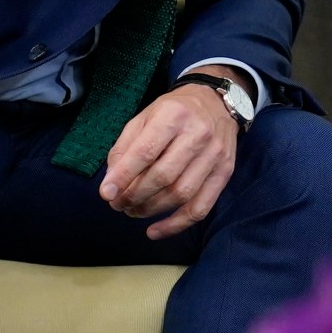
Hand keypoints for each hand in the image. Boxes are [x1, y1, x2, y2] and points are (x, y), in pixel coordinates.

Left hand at [98, 68, 241, 239]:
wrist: (217, 102)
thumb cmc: (174, 111)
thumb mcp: (145, 117)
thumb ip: (126, 147)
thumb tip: (112, 183)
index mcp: (173, 115)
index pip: (145, 152)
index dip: (123, 176)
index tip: (106, 194)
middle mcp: (197, 134)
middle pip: (163, 177)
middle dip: (135, 196)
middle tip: (118, 205)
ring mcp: (214, 155)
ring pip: (181, 194)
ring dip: (151, 210)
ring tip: (133, 211)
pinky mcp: (225, 172)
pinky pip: (201, 207)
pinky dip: (176, 224)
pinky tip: (155, 231)